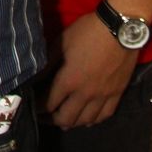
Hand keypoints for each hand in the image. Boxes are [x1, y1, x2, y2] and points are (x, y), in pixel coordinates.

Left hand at [43, 13, 137, 128]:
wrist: (119, 29)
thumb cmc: (86, 32)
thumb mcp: (61, 42)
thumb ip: (49, 61)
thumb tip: (36, 75)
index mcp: (69, 79)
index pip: (49, 102)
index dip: (39, 107)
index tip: (33, 107)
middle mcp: (85, 93)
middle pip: (66, 117)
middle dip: (52, 120)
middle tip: (45, 118)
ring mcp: (103, 96)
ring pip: (85, 120)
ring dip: (73, 123)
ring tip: (64, 122)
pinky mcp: (117, 94)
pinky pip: (104, 115)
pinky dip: (94, 121)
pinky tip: (88, 120)